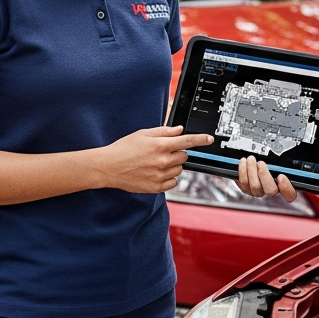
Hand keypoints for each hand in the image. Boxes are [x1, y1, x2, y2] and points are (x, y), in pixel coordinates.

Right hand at [94, 126, 213, 193]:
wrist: (109, 167)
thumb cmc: (123, 148)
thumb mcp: (143, 134)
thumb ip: (163, 131)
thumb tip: (179, 130)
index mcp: (160, 145)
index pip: (187, 141)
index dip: (201, 139)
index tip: (209, 139)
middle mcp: (163, 161)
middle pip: (184, 156)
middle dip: (177, 153)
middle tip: (162, 152)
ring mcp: (160, 175)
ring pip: (179, 170)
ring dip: (172, 166)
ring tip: (156, 163)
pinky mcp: (156, 187)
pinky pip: (172, 183)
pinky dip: (168, 178)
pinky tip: (155, 173)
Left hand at [235, 155, 296, 201]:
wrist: (251, 157)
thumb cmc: (269, 157)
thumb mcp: (283, 156)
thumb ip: (288, 161)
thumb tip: (301, 153)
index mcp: (284, 183)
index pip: (290, 194)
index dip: (287, 188)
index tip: (281, 176)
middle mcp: (272, 189)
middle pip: (271, 191)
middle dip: (264, 175)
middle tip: (261, 163)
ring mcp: (259, 190)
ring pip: (256, 187)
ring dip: (252, 171)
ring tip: (251, 159)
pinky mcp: (246, 188)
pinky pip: (244, 183)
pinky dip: (243, 171)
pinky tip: (244, 162)